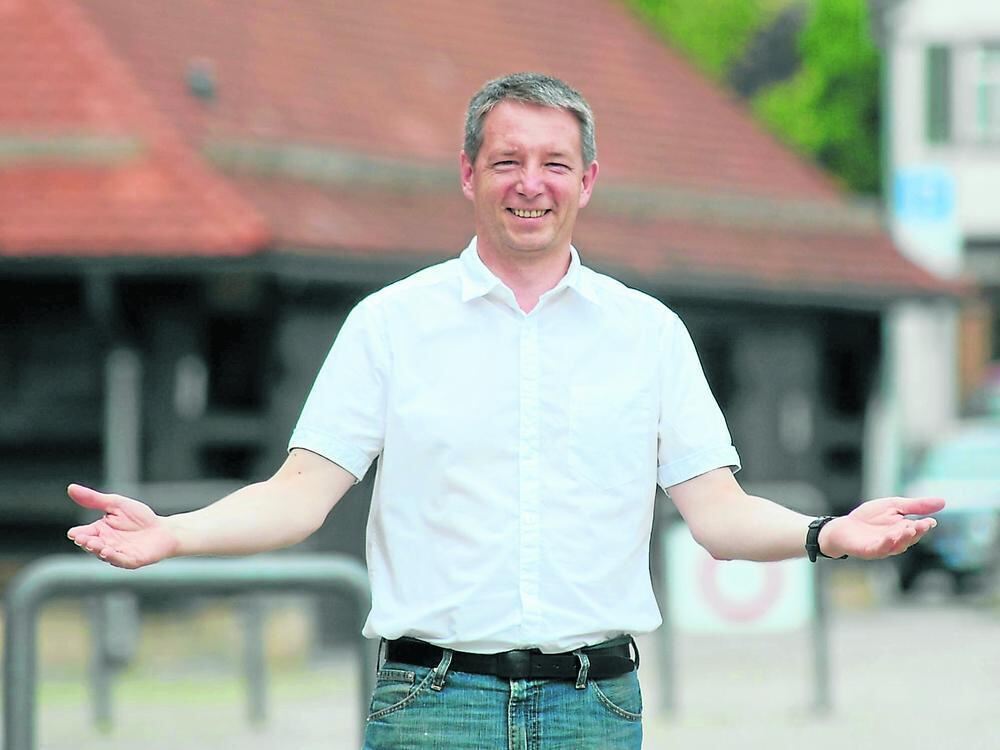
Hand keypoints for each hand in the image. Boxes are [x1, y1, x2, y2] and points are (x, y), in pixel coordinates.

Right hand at [66, 484, 178, 568]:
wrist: (164, 530)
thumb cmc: (140, 517)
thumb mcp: (116, 504)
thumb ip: (94, 499)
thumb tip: (70, 488)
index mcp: (99, 531)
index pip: (84, 533)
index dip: (78, 534)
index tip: (74, 533)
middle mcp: (105, 544)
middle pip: (91, 545)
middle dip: (87, 542)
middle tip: (82, 538)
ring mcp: (117, 554)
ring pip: (103, 554)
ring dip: (98, 550)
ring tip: (95, 544)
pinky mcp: (131, 561)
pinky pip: (120, 560)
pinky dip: (113, 557)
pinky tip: (108, 552)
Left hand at [819, 496, 945, 559]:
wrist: (843, 527)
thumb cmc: (869, 517)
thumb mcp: (894, 506)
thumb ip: (916, 505)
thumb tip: (943, 502)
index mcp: (903, 530)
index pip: (917, 529)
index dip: (924, 527)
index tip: (930, 521)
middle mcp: (896, 541)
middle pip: (909, 538)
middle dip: (916, 532)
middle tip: (922, 524)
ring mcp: (882, 547)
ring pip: (897, 546)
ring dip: (903, 538)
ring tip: (909, 529)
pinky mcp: (868, 551)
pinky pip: (879, 549)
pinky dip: (886, 544)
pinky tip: (890, 536)